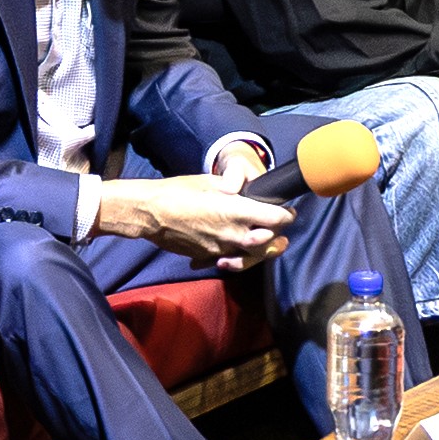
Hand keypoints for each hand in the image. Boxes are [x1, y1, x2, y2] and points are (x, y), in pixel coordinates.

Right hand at [96, 176, 288, 268]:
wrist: (149, 213)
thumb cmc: (177, 191)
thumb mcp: (208, 182)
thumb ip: (231, 189)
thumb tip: (243, 190)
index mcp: (233, 211)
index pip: (271, 218)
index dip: (285, 216)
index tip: (289, 212)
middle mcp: (230, 233)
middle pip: (265, 242)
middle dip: (276, 236)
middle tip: (282, 230)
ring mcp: (218, 248)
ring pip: (249, 255)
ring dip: (261, 250)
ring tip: (269, 244)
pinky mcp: (206, 256)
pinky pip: (227, 258)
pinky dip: (237, 255)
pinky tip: (238, 250)